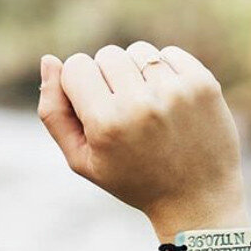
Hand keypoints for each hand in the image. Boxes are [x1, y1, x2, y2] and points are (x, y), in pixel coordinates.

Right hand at [37, 41, 247, 234]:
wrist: (197, 197)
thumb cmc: (132, 179)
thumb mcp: (81, 159)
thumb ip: (54, 113)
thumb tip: (48, 60)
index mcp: (106, 124)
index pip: (76, 65)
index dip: (79, 85)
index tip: (93, 109)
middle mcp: (140, 104)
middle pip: (106, 54)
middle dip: (108, 78)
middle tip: (123, 113)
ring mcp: (175, 92)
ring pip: (138, 52)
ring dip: (136, 73)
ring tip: (147, 107)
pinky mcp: (203, 84)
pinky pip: (169, 53)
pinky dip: (165, 72)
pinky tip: (170, 102)